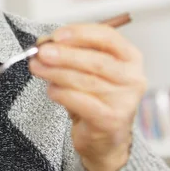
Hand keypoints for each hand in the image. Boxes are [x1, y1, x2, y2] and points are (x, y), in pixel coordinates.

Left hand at [29, 23, 146, 170]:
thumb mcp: (84, 68)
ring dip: (56, 72)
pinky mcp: (111, 120)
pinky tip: (51, 90)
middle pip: (96, 61)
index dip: (81, 34)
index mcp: (129, 57)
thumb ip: (67, 52)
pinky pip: (81, 102)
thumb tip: (44, 43)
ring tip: (37, 67)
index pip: (108, 37)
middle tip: (42, 52)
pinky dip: (61, 93)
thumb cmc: (96, 96)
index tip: (57, 35)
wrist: (104, 136)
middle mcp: (132, 78)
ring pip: (86, 81)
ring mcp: (124, 101)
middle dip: (65, 55)